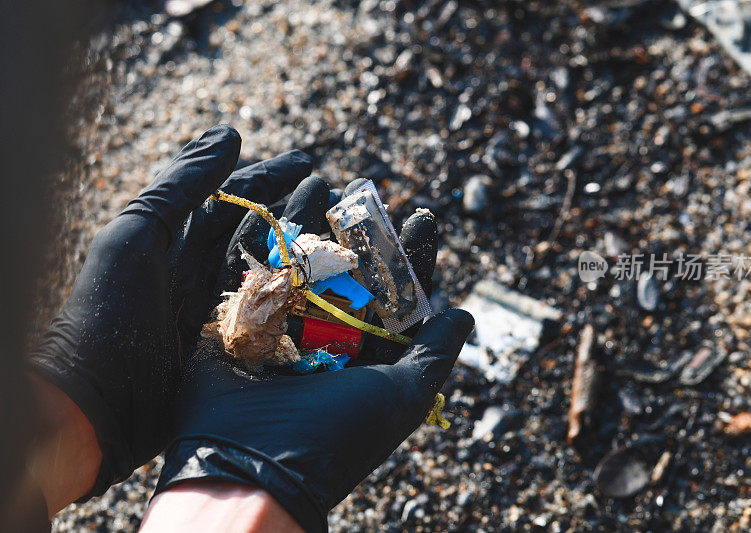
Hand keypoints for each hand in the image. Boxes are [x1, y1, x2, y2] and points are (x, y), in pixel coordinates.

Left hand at [29, 124, 313, 507]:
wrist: (92, 407)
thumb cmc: (107, 314)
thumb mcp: (138, 236)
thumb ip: (181, 185)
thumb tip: (231, 132)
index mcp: (177, 244)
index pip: (233, 201)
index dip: (271, 178)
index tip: (311, 165)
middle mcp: (202, 277)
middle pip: (261, 237)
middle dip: (301, 215)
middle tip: (341, 200)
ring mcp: (220, 318)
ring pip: (275, 279)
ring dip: (312, 260)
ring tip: (351, 243)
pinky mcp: (235, 357)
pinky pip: (279, 326)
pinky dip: (309, 311)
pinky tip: (339, 300)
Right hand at [147, 177, 473, 531]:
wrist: (253, 466)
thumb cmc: (339, 435)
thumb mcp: (404, 395)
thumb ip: (436, 354)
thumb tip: (466, 312)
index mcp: (367, 353)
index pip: (397, 294)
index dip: (412, 255)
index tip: (423, 216)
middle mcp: (326, 338)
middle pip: (347, 271)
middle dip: (358, 230)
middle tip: (367, 190)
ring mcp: (281, 328)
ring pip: (300, 263)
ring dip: (310, 222)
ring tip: (322, 183)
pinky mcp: (239, 323)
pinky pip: (252, 269)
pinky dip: (262, 236)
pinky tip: (275, 202)